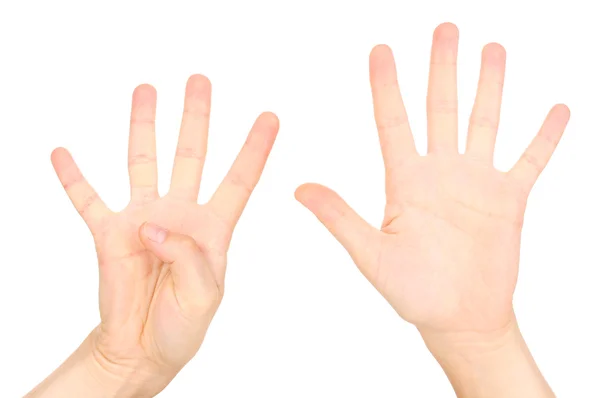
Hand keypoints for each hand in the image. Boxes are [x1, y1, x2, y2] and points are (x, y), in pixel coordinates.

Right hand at [50, 75, 278, 394]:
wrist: (143, 348)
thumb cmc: (183, 323)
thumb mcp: (203, 295)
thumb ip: (186, 257)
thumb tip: (152, 225)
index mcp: (211, 229)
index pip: (239, 180)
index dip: (255, 150)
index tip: (271, 117)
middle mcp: (178, 215)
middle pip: (190, 155)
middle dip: (196, 118)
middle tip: (200, 80)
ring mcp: (142, 220)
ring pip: (143, 162)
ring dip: (143, 126)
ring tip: (145, 90)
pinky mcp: (108, 234)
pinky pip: (87, 199)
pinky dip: (74, 178)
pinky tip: (62, 153)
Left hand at [296, 23, 566, 395]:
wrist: (457, 318)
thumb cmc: (412, 292)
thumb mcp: (371, 254)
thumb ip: (340, 218)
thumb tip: (298, 188)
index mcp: (405, 182)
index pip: (392, 122)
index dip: (386, 86)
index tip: (380, 49)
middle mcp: (440, 173)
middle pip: (440, 109)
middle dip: (442, 69)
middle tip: (445, 28)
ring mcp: (476, 183)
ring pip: (484, 123)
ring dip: (489, 87)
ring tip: (492, 49)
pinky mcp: (509, 200)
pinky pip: (530, 160)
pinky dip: (545, 137)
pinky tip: (558, 109)